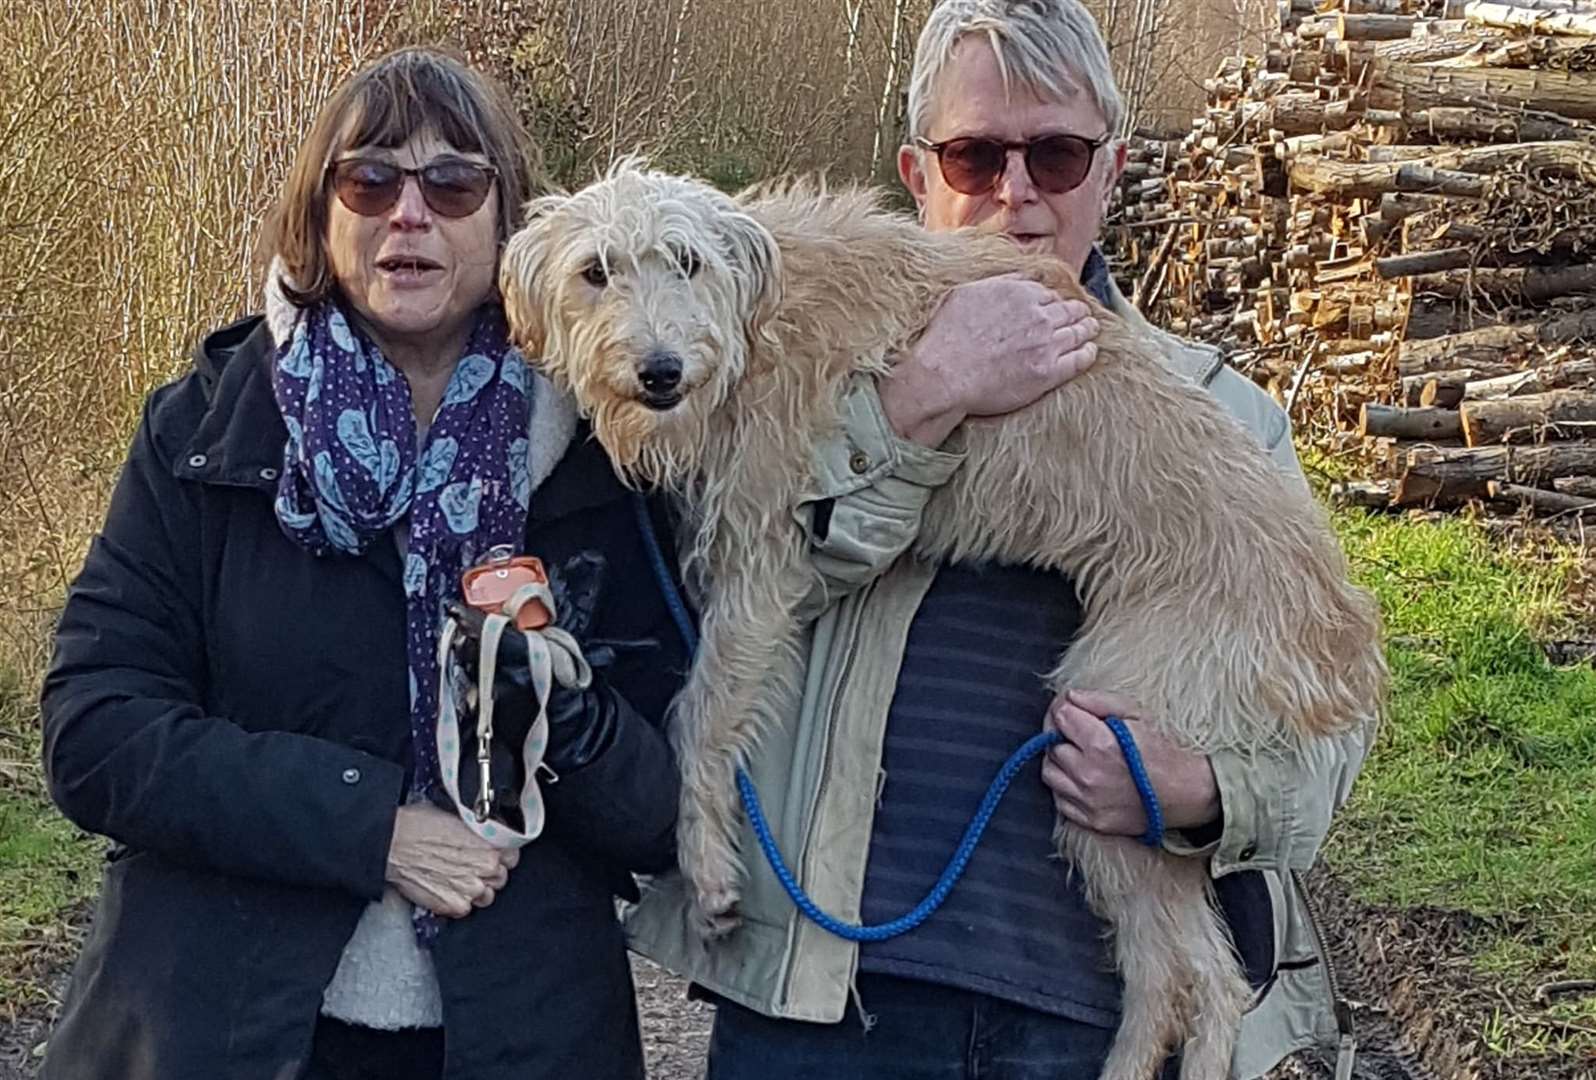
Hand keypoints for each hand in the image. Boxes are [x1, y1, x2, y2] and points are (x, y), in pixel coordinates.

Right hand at [385, 803, 519, 917]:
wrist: (391, 844)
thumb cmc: (417, 825)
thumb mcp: (456, 817)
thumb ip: (477, 832)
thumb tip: (481, 835)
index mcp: (489, 843)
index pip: (512, 857)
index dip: (501, 857)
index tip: (492, 856)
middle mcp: (485, 867)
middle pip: (501, 877)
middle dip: (488, 874)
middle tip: (469, 868)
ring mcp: (471, 889)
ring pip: (487, 896)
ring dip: (476, 890)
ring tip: (457, 880)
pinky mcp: (453, 906)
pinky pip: (466, 909)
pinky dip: (457, 902)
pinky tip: (445, 890)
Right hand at [880, 274, 1100, 446]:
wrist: (943, 375)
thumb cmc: (946, 336)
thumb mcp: (966, 293)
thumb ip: (999, 282)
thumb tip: (1020, 277)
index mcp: (1019, 293)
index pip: (1049, 293)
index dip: (1056, 300)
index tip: (1058, 304)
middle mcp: (1037, 316)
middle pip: (1069, 310)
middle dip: (1077, 311)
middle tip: (1082, 314)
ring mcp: (1045, 344)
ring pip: (1079, 332)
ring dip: (1087, 329)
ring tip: (1091, 329)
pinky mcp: (1048, 372)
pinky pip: (1080, 359)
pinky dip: (1088, 353)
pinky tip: (1090, 351)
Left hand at [1041, 689, 1219, 837]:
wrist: (1190, 793)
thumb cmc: (1166, 751)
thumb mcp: (1138, 714)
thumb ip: (1099, 701)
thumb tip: (1070, 696)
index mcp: (1101, 744)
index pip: (1060, 716)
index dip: (1065, 708)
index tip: (1073, 709)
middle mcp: (1089, 775)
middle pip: (1052, 745)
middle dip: (1062, 734)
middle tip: (1078, 732)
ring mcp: (1089, 801)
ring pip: (1050, 773)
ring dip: (1060, 761)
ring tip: (1080, 756)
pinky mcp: (1092, 820)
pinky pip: (1060, 800)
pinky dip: (1065, 787)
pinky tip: (1083, 778)